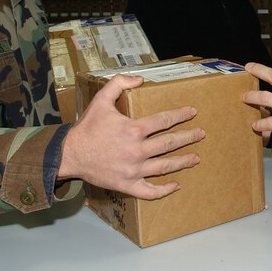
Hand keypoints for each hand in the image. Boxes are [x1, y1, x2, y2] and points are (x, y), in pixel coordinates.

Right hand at [58, 74, 204, 199]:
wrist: (70, 154)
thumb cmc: (87, 128)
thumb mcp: (101, 99)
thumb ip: (119, 83)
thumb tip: (140, 79)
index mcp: (133, 129)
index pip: (164, 120)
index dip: (181, 115)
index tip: (192, 112)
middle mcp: (137, 150)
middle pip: (170, 144)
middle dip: (188, 137)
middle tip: (201, 134)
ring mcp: (134, 170)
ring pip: (165, 166)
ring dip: (183, 162)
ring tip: (196, 158)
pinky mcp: (128, 184)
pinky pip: (150, 191)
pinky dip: (164, 190)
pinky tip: (175, 185)